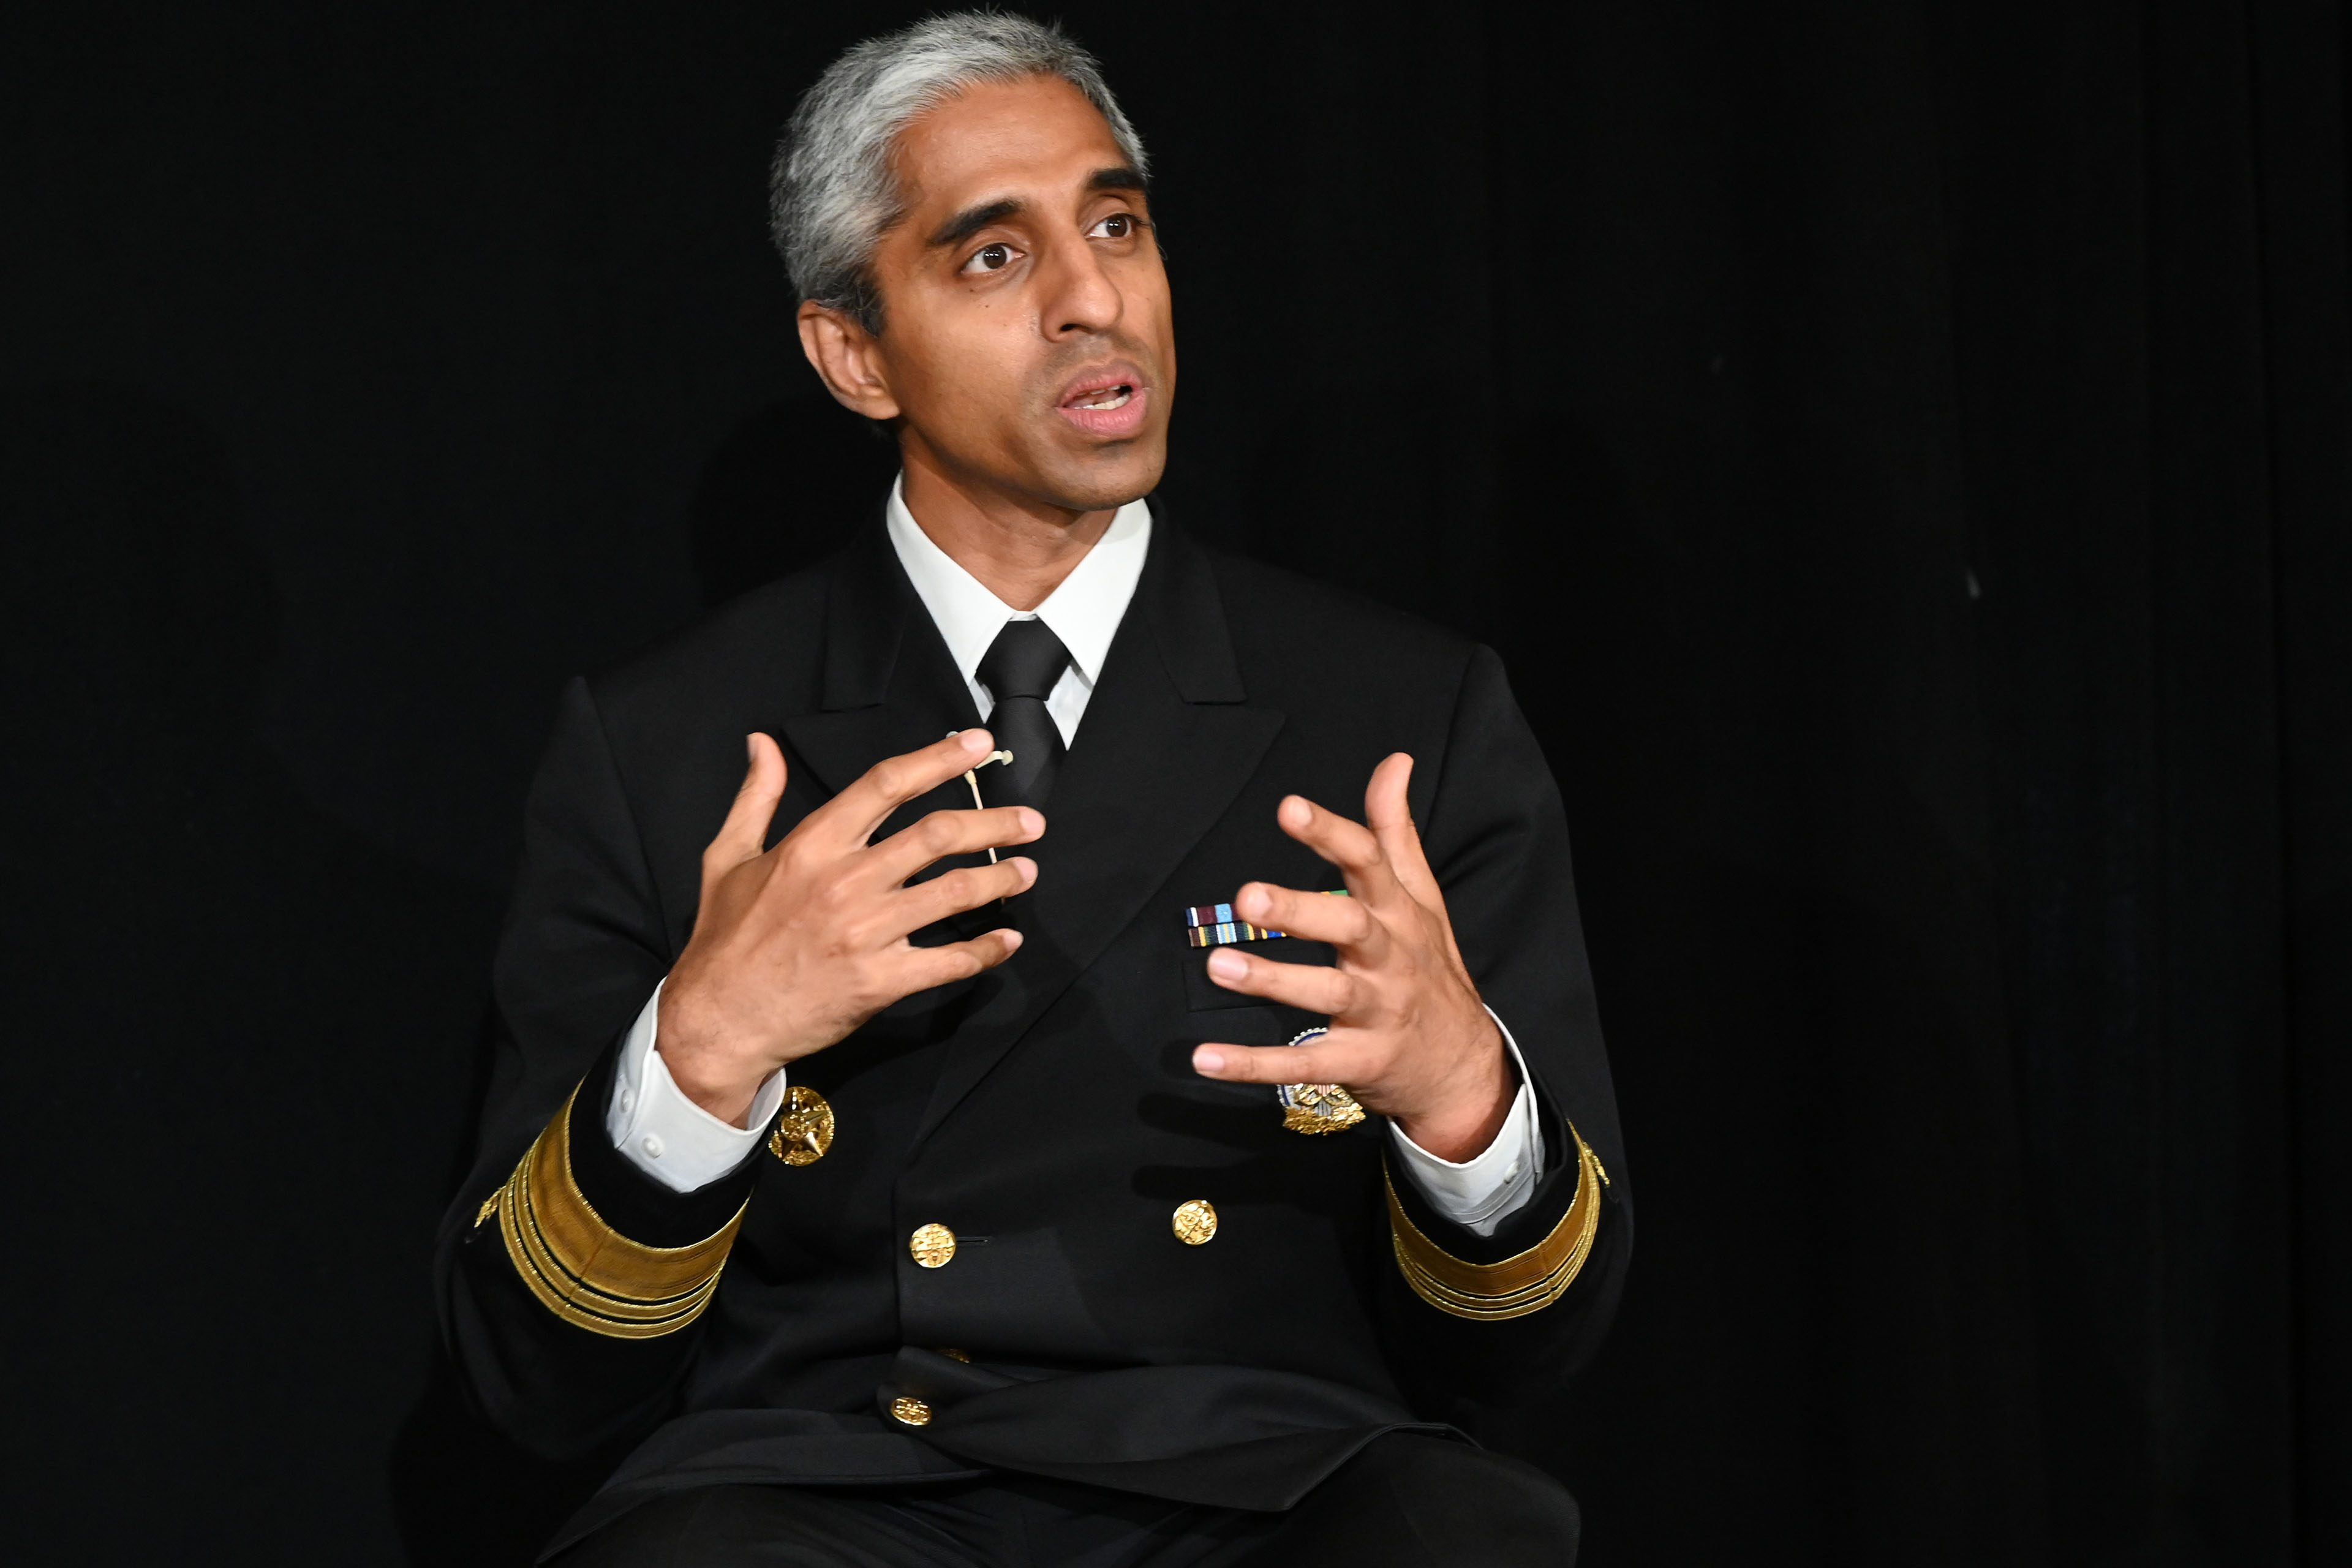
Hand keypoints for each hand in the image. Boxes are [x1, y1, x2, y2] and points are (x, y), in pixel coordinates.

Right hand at [657, 729, 1041, 1124]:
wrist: (718, 1020)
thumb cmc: (725, 939)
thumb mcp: (728, 857)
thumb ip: (756, 796)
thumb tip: (762, 742)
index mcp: (813, 845)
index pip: (887, 785)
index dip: (939, 760)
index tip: (977, 745)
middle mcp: (845, 881)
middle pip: (937, 835)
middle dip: (994, 823)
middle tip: (1030, 821)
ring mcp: (865, 932)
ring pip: (952, 893)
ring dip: (999, 880)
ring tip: (1028, 871)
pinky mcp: (879, 981)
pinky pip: (948, 961)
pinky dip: (985, 951)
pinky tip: (1008, 941)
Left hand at [1190, 753, 1511, 1160]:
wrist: (1463, 1067)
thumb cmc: (1430, 969)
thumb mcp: (1421, 898)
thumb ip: (1394, 832)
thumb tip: (1393, 761)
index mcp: (1399, 914)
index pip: (1369, 864)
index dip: (1331, 834)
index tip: (1289, 807)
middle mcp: (1390, 959)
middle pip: (1350, 928)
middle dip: (1300, 910)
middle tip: (1246, 896)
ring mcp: (1378, 1013)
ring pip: (1327, 995)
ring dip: (1272, 981)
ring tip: (1217, 965)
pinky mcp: (1360, 1063)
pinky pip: (1304, 1065)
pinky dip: (1254, 1064)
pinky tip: (1206, 1058)